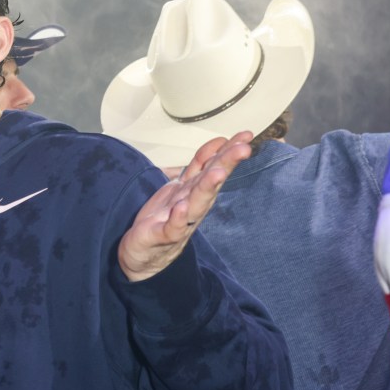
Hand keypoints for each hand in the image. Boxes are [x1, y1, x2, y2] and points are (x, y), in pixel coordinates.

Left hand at [118, 131, 252, 281]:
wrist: (143, 254)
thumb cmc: (166, 218)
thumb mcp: (182, 186)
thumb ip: (199, 165)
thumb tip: (219, 142)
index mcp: (196, 191)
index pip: (213, 166)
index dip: (227, 150)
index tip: (246, 135)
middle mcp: (193, 204)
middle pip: (210, 182)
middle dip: (226, 164)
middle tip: (243, 149)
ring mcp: (180, 221)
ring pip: (196, 203)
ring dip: (207, 188)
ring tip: (217, 173)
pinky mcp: (162, 236)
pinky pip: (172, 227)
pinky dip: (178, 218)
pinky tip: (181, 208)